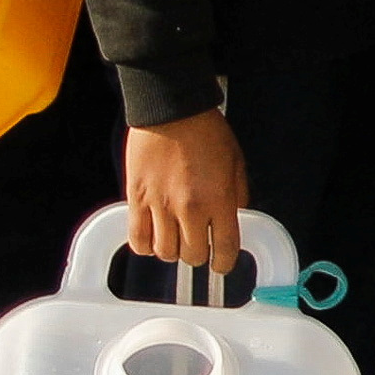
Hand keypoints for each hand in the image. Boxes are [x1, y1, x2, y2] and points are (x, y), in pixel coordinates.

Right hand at [119, 108, 251, 268]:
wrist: (172, 110)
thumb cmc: (205, 131)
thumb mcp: (236, 163)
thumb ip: (237, 196)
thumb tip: (234, 219)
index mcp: (219, 199)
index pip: (225, 249)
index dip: (224, 263)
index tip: (222, 264)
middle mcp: (190, 208)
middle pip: (193, 256)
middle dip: (198, 254)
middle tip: (198, 244)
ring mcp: (160, 206)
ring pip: (165, 253)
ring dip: (172, 251)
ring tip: (175, 238)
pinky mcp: (136, 200)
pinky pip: (138, 239)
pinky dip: (146, 246)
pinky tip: (153, 238)